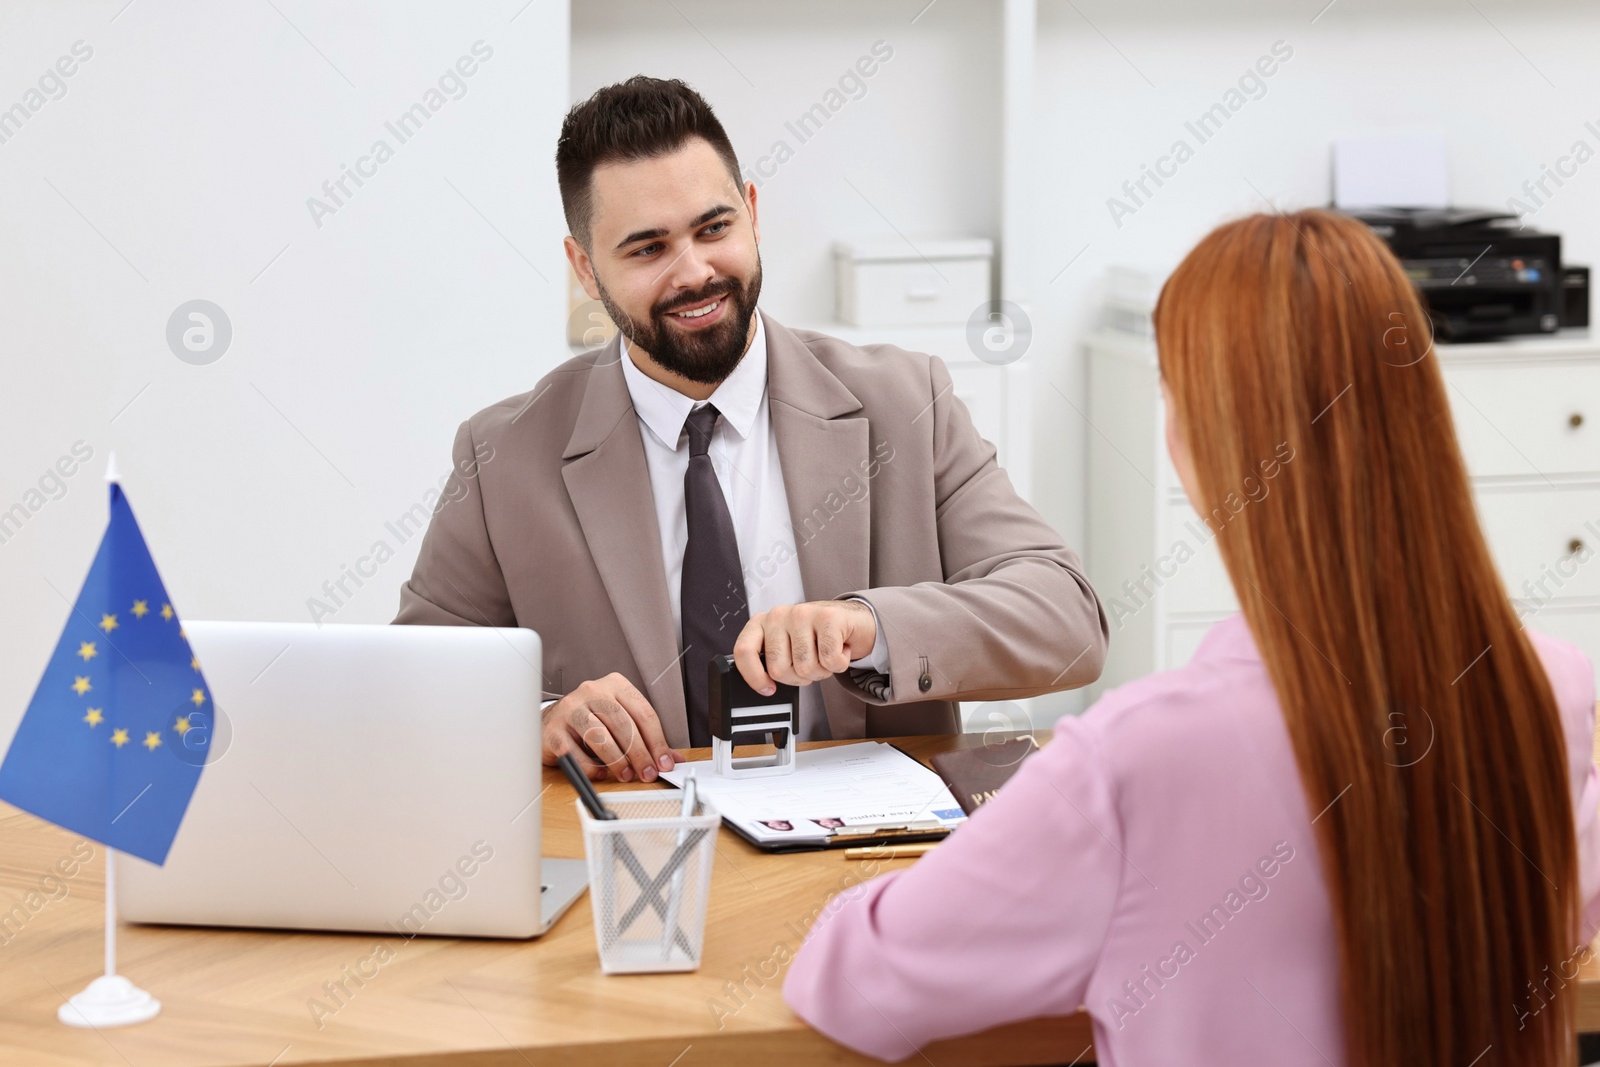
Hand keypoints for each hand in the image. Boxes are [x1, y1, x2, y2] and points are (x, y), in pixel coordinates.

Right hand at [541, 673, 684, 781]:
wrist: (551, 721)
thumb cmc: (591, 720)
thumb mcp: (620, 721)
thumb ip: (646, 738)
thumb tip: (672, 759)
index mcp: (614, 685)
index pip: (643, 712)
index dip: (657, 741)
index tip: (663, 763)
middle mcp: (592, 691)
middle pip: (623, 724)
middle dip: (640, 754)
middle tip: (647, 773)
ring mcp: (570, 709)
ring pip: (599, 736)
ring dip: (617, 761)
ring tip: (626, 775)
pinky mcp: (553, 729)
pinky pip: (575, 752)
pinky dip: (590, 767)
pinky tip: (600, 774)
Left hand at [733, 600, 877, 693]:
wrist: (850, 620)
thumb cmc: (815, 637)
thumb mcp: (786, 647)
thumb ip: (771, 661)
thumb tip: (764, 686)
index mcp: (762, 623)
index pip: (744, 651)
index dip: (754, 677)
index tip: (768, 688)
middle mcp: (778, 615)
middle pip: (778, 670)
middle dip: (798, 678)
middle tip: (809, 664)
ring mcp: (802, 613)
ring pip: (805, 667)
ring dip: (820, 671)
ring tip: (825, 655)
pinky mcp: (828, 617)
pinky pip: (829, 659)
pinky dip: (839, 664)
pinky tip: (840, 650)